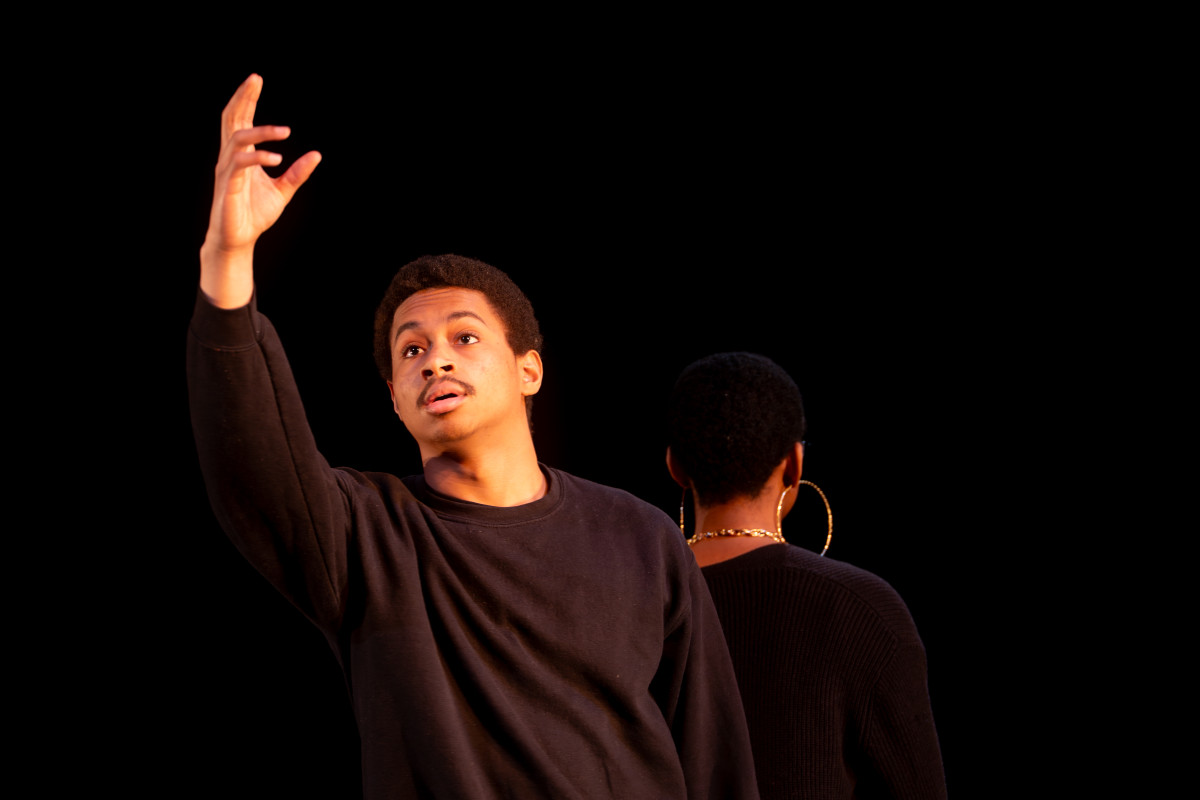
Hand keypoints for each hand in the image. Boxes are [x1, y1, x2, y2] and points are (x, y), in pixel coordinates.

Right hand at [200, 74, 320, 307]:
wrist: (239, 240)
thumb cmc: (254, 214)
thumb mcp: (283, 190)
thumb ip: (297, 173)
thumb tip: (316, 155)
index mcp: (240, 155)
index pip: (240, 119)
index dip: (246, 99)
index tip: (257, 80)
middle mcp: (230, 157)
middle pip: (231, 119)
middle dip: (243, 98)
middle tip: (256, 79)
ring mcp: (227, 170)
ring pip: (237, 138)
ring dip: (262, 131)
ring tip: (286, 132)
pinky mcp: (227, 186)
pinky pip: (240, 164)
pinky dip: (258, 157)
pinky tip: (277, 158)